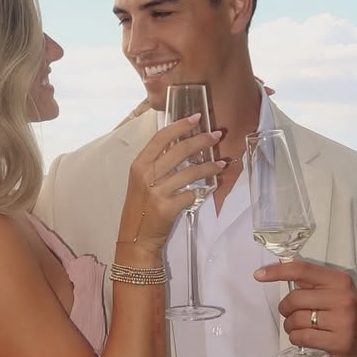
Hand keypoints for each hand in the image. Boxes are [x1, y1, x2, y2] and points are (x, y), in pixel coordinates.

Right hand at [118, 115, 225, 252]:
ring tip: (220, 164)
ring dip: (208, 167)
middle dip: (201, 140)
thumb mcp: (141, 181)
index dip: (180, 126)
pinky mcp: (167, 208)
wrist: (136, 239)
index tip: (196, 118)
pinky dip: (200, 192)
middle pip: (178, 151)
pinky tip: (207, 190)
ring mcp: (156, 192)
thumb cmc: (140, 208)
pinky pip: (190, 194)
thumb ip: (157, 164)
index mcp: (139, 165)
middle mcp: (146, 175)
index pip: (161, 138)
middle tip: (216, 135)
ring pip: (190, 172)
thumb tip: (182, 145)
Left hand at [253, 259, 356, 356]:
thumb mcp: (337, 291)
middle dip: (285, 308)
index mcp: (339, 280)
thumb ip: (313, 283)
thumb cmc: (348, 313)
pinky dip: (295, 338)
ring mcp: (341, 321)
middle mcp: (342, 298)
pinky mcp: (338, 342)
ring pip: (296, 319)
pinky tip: (301, 338)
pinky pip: (302, 337)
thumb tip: (279, 270)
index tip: (258, 274)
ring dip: (290, 325)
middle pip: (294, 298)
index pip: (302, 270)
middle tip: (289, 313)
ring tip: (297, 327)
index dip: (277, 271)